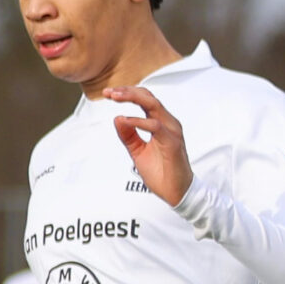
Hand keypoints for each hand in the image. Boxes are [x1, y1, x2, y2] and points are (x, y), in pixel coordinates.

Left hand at [103, 84, 192, 208]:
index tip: (108, 93)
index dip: (127, 93)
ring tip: (115, 97)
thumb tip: (117, 118)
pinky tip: (125, 120)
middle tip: (109, 92)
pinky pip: (156, 126)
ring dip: (133, 98)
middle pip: (149, 97)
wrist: (176, 192)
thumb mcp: (137, 151)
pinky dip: (139, 121)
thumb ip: (128, 136)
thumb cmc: (161, 171)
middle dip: (128, 91)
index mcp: (160, 123)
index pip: (145, 100)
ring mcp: (172, 131)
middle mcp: (168, 123)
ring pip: (153, 105)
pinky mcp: (172, 143)